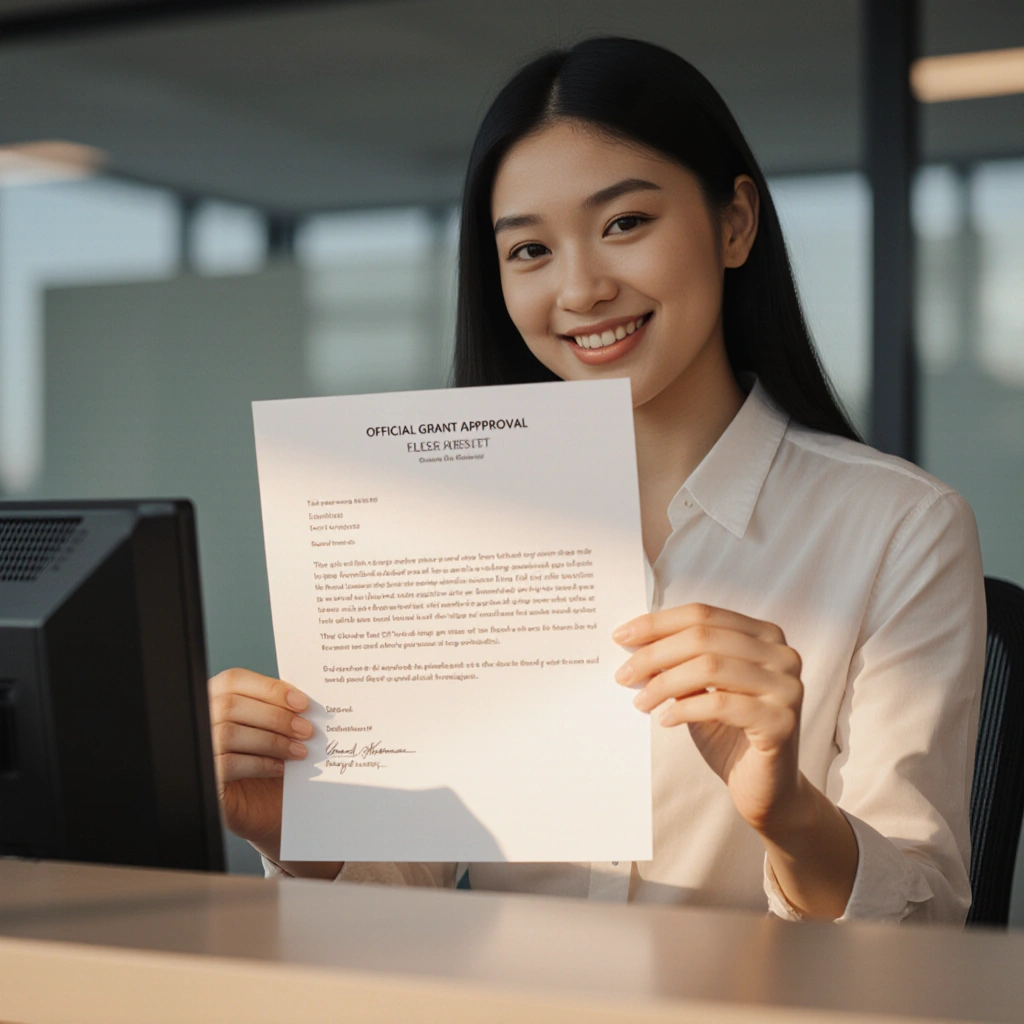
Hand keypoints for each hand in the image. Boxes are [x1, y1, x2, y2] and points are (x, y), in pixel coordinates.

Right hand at [208, 668, 311, 847]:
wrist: (266, 808)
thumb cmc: (272, 762)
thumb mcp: (277, 731)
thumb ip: (281, 709)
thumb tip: (302, 698)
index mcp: (217, 697)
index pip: (234, 680)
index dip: (269, 689)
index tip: (302, 702)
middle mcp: (201, 719)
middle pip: (230, 705)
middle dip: (275, 717)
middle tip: (307, 729)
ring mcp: (199, 748)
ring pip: (228, 733)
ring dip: (272, 741)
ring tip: (300, 751)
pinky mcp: (204, 777)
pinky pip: (227, 764)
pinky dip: (260, 763)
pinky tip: (281, 768)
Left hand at [613, 603, 806, 836]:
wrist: (766, 788)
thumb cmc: (729, 732)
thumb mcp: (701, 688)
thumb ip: (681, 661)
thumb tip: (634, 640)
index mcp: (764, 635)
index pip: (703, 614)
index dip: (658, 623)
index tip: (621, 635)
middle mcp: (782, 654)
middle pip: (704, 637)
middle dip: (654, 654)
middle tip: (624, 674)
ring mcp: (787, 686)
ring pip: (710, 667)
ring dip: (664, 683)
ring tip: (640, 701)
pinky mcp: (782, 721)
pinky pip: (721, 704)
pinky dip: (685, 709)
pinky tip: (665, 720)